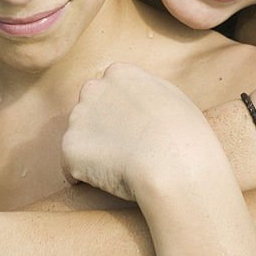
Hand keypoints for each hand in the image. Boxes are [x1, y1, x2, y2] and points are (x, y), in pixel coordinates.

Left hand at [61, 63, 221, 200]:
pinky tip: (109, 182)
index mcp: (119, 73)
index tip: (134, 131)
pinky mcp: (70, 148)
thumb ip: (145, 93)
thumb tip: (135, 100)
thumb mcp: (171, 98)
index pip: (108, 90)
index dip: (120, 113)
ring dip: (93, 153)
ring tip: (120, 168)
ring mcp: (78, 118)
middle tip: (124, 151)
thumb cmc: (185, 134)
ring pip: (80, 138)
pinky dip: (84, 177)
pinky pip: (71, 166)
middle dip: (100, 129)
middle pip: (89, 110)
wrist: (174, 165)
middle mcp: (93, 89)